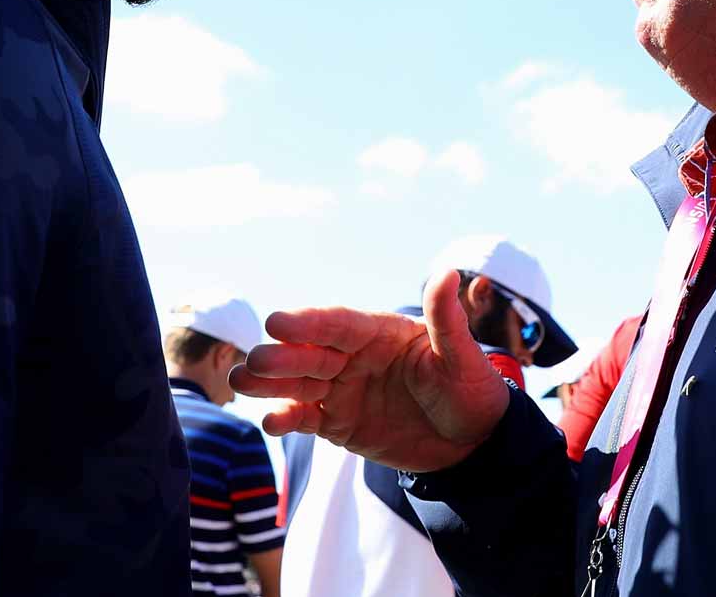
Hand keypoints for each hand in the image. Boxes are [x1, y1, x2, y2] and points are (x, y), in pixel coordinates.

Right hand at [230, 269, 510, 472]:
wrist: (473, 444)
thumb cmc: (471, 390)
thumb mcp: (462, 357)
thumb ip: (446, 319)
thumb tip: (450, 272)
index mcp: (380, 333)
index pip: (339, 324)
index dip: (309, 323)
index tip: (278, 323)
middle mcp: (354, 357)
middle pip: (310, 353)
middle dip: (281, 357)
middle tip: (255, 362)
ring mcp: (344, 389)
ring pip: (299, 383)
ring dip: (269, 384)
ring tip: (242, 383)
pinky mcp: (339, 423)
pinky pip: (306, 419)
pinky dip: (286, 419)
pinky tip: (270, 422)